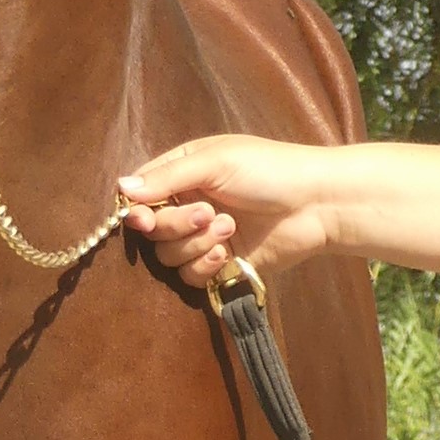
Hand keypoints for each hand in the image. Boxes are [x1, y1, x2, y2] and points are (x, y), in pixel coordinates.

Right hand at [120, 133, 342, 288]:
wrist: (317, 204)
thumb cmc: (270, 170)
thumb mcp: (215, 162)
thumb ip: (167, 176)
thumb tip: (122, 188)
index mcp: (184, 172)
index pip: (141, 194)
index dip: (137, 210)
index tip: (141, 218)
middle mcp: (188, 204)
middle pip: (151, 230)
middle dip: (175, 226)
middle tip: (208, 214)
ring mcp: (204, 236)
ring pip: (169, 256)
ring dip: (196, 246)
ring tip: (229, 229)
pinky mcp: (221, 265)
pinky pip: (191, 277)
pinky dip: (206, 267)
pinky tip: (230, 254)